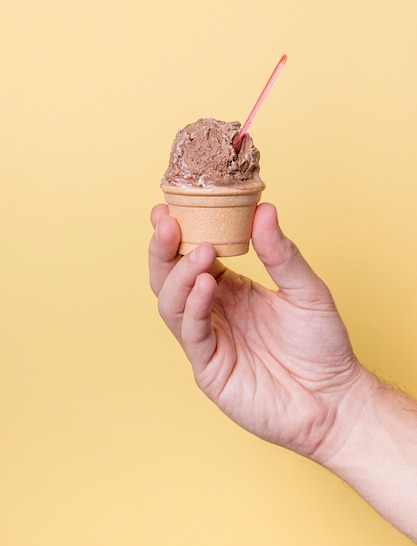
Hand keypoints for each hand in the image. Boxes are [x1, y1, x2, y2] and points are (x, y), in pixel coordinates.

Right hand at [149, 202, 363, 460]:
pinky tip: (206, 284)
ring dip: (180, 274)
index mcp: (230, 289)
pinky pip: (192, 333)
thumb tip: (263, 209)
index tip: (170, 207)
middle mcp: (212, 311)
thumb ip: (281, 254)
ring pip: (173, 303)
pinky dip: (194, 306)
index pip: (193, 256)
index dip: (180, 233)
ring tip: (200, 251)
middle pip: (171, 277)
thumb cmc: (322, 346)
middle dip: (165, 249)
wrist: (335, 400)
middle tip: (167, 223)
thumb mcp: (306, 291)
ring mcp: (208, 340)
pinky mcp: (211, 368)